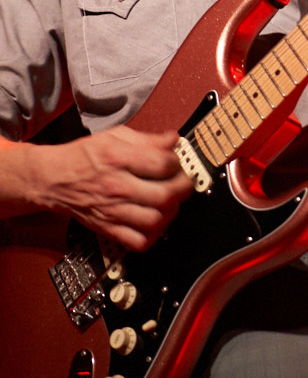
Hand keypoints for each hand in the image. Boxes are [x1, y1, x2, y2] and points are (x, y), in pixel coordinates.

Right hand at [35, 126, 193, 250]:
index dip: (177, 162)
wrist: (54, 179)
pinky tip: (156, 222)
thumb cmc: (84, 156)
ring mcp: (113, 210)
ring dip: (171, 212)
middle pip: (163, 195)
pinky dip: (153, 235)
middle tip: (184, 182)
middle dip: (183, 188)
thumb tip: (173, 139)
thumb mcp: (115, 135)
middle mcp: (117, 186)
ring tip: (171, 202)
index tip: (177, 161)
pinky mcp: (108, 228)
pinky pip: (138, 241)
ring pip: (154, 220)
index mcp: (119, 159)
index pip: (162, 163)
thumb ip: (147, 138)